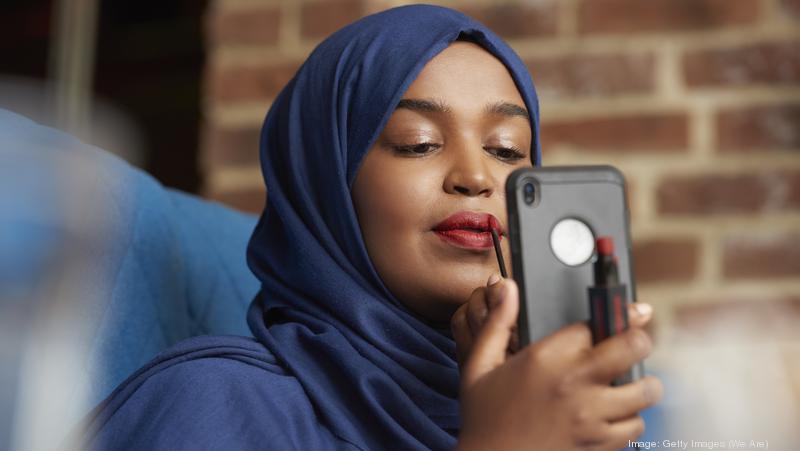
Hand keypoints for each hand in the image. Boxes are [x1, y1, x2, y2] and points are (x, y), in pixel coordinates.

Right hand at [454, 277, 661, 450]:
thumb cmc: (482, 417)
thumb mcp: (478, 365)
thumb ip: (497, 323)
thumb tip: (507, 287)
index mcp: (545, 358)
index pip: (596, 324)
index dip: (618, 314)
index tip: (634, 310)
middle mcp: (573, 383)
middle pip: (633, 347)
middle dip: (639, 340)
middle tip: (634, 343)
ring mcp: (591, 415)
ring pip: (645, 391)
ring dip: (641, 384)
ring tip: (627, 383)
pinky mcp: (599, 443)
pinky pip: (636, 426)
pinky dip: (631, 418)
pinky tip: (616, 413)